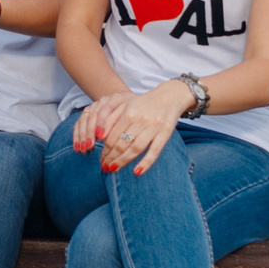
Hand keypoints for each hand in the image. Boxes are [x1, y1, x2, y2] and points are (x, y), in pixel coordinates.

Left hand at [77, 82, 192, 174]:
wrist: (169, 96)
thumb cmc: (143, 103)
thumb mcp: (125, 105)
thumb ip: (111, 118)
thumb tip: (99, 135)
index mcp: (129, 112)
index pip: (113, 135)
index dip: (105, 149)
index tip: (100, 159)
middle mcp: (140, 120)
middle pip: (122, 143)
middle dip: (111, 157)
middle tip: (104, 167)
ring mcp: (154, 127)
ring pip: (136, 148)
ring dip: (123, 161)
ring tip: (114, 168)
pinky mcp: (165, 133)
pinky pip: (155, 150)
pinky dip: (146, 162)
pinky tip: (137, 172)